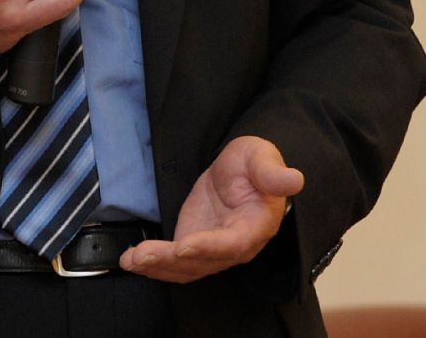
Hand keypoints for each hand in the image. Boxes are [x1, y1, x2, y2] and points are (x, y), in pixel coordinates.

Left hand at [120, 136, 302, 283]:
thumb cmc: (254, 164)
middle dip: (172, 261)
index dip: (210, 247)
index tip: (184, 245)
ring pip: (187, 267)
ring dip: (158, 267)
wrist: (241, 172)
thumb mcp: (261, 158)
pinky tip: (132, 261)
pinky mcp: (195, 246)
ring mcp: (214, 249)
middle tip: (142, 256)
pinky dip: (154, 265)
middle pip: (205, 260)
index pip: (234, 243)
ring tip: (131, 261)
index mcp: (256, 225)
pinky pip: (176, 262)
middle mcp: (236, 245)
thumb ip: (272, 172)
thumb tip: (294, 179)